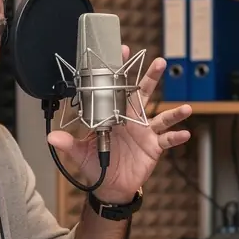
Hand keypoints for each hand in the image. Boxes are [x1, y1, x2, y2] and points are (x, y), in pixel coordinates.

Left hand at [46, 48, 192, 202]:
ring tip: (186, 108)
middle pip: (144, 94)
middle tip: (159, 62)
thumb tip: (52, 138)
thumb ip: (68, 144)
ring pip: (162, 116)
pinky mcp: (154, 147)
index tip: (123, 52)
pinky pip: (167, 140)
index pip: (118, 89)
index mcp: (114, 115)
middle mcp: (132, 120)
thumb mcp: (80, 153)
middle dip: (151, 78)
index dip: (121, 71)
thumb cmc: (96, 165)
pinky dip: (176, 137)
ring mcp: (145, 133)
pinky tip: (185, 133)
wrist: (110, 186)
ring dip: (174, 112)